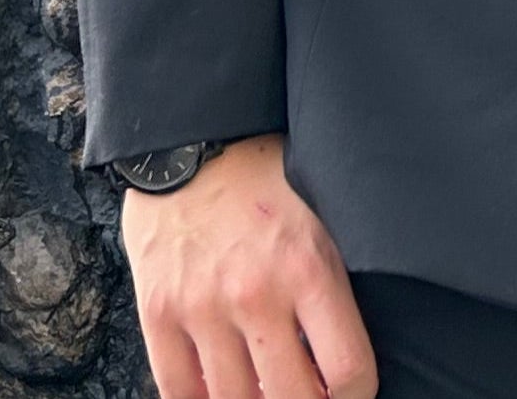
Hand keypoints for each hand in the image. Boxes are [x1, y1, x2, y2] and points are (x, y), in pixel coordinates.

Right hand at [122, 134, 376, 398]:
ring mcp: (203, 309)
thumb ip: (333, 280)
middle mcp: (256, 296)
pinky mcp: (159, 313)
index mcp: (310, 268)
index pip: (348, 368)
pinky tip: (221, 393)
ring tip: (267, 393)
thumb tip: (344, 349)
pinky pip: (179, 392)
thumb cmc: (269, 177)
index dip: (358, 395)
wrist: (194, 142)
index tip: (352, 393)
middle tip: (312, 396)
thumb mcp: (324, 215)